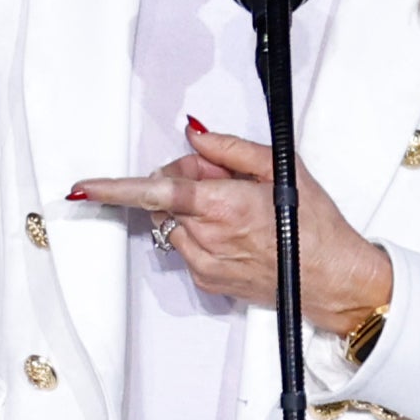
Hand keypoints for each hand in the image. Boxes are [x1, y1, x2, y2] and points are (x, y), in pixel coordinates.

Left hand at [70, 125, 392, 336]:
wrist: (333, 280)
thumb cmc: (316, 227)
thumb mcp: (280, 170)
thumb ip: (230, 149)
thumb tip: (196, 137)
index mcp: (223, 206)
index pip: (156, 192)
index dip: (115, 188)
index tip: (86, 186)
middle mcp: (208, 239)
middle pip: (164, 200)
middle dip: (182, 182)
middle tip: (223, 179)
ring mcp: (206, 264)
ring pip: (172, 224)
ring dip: (190, 209)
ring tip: (235, 207)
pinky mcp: (209, 282)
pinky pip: (186, 247)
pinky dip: (199, 232)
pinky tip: (235, 231)